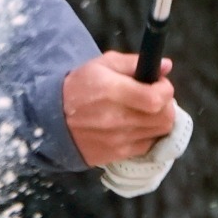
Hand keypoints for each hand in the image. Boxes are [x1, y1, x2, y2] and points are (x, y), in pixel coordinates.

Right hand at [62, 52, 177, 166]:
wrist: (51, 119)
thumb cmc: (78, 87)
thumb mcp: (101, 65)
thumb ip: (133, 63)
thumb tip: (166, 66)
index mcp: (113, 92)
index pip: (157, 98)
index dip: (166, 90)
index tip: (160, 84)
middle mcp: (117, 119)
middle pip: (164, 118)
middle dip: (166, 105)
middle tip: (155, 98)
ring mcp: (117, 140)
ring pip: (159, 133)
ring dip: (158, 120)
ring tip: (145, 112)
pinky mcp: (117, 154)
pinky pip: (147, 146)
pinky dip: (148, 135)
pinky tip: (136, 126)